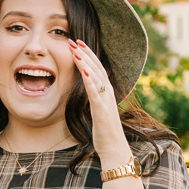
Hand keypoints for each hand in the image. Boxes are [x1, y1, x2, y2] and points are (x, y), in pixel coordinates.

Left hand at [70, 39, 128, 163]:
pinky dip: (89, 79)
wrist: (114, 148)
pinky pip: (95, 91)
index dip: (88, 55)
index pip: (97, 68)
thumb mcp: (98, 111)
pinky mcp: (102, 109)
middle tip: (74, 40)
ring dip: (86, 61)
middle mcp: (108, 92)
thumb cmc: (105, 132)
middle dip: (85, 52)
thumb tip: (88, 92)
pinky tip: (83, 69)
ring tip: (76, 50)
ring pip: (96, 76)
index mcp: (107, 92)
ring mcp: (106, 100)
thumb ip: (94, 99)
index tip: (78, 44)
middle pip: (97, 67)